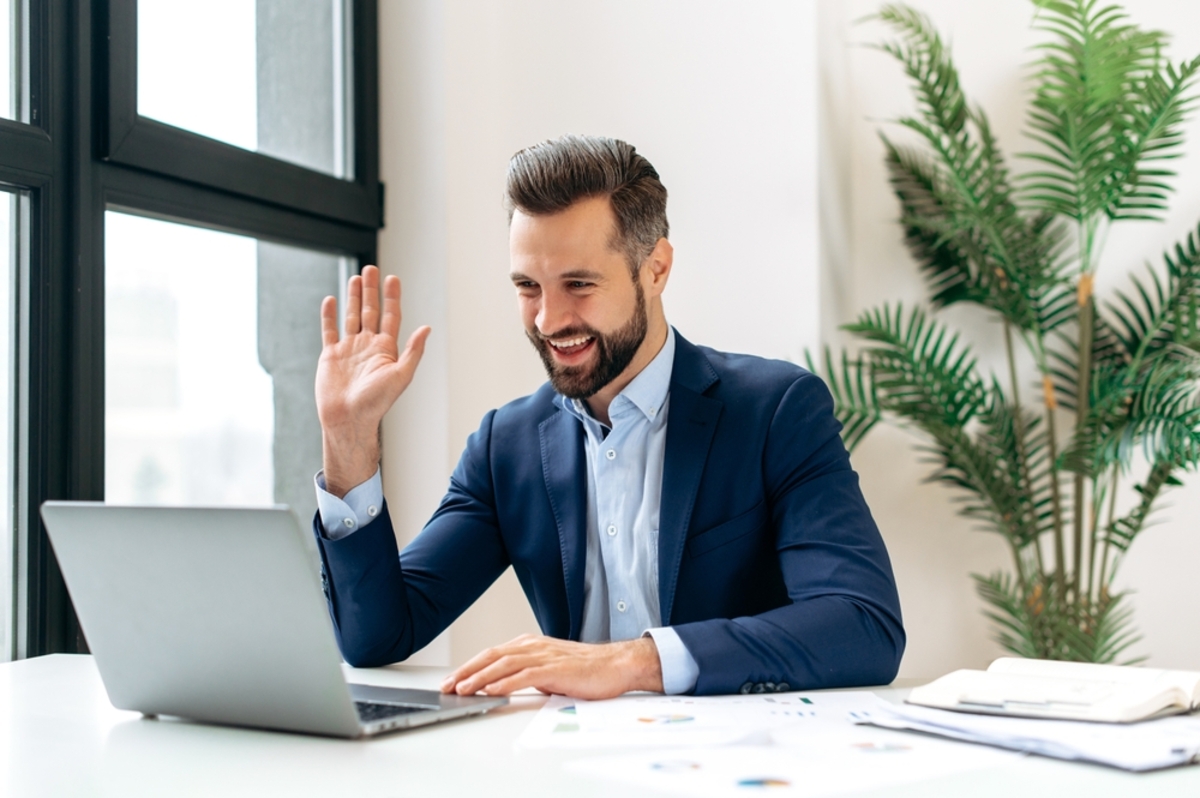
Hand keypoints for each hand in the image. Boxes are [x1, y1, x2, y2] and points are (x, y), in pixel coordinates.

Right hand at [316, 265, 430, 496]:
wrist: (348, 419)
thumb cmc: (376, 403)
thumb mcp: (400, 375)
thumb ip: (413, 351)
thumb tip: (426, 328)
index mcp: (386, 350)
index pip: (391, 316)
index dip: (392, 297)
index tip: (393, 278)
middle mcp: (368, 346)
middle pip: (371, 311)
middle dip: (372, 290)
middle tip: (372, 269)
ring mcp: (349, 349)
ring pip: (352, 316)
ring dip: (354, 297)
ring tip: (356, 277)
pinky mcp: (331, 355)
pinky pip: (330, 330)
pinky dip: (329, 315)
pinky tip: (331, 300)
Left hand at [440, 634, 663, 699]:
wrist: (616, 665)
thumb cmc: (585, 669)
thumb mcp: (549, 669)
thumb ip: (528, 673)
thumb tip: (505, 685)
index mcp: (530, 644)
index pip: (492, 654)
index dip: (469, 666)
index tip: (452, 679)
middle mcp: (534, 646)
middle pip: (491, 656)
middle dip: (466, 671)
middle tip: (447, 685)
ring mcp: (544, 655)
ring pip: (503, 664)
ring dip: (480, 677)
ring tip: (462, 689)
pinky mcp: (555, 669)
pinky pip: (525, 675)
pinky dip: (505, 682)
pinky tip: (492, 690)